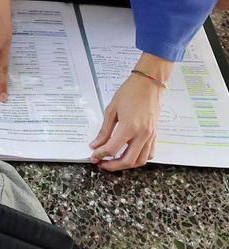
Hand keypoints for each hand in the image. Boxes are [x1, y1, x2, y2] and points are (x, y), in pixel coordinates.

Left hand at [89, 53, 170, 170]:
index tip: (93, 156)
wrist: (148, 83)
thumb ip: (104, 131)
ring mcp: (151, 136)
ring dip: (125, 164)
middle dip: (112, 165)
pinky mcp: (155, 135)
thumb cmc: (129, 92)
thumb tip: (95, 145)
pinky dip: (138, 158)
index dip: (100, 155)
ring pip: (140, 161)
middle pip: (127, 160)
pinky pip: (149, 154)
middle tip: (101, 163)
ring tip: (113, 161)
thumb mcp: (111, 110)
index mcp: (130, 127)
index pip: (112, 148)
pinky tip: (128, 154)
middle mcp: (142, 134)